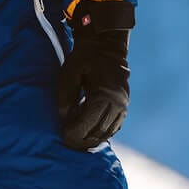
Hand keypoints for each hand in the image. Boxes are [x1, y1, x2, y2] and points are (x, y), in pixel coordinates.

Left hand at [58, 0, 133, 150]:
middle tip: (68, 143)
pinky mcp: (124, 104)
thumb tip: (65, 119)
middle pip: (100, 131)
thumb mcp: (69, 74)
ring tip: (78, 142)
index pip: (89, 122)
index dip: (75, 133)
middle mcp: (117, 102)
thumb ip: (67, 97)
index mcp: (104, 94)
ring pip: (109, 131)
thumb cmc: (84, 58)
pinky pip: (115, 125)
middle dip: (83, 140)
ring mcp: (123, 104)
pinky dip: (103, 132)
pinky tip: (92, 134)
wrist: (105, 45)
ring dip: (93, 139)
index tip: (64, 137)